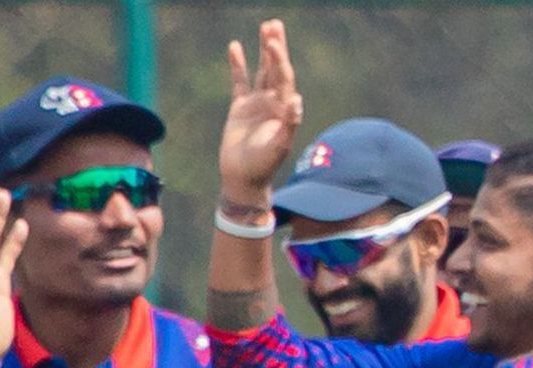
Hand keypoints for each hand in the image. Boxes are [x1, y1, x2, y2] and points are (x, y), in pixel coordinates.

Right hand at [219, 20, 303, 202]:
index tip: (274, 44)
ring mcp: (257, 103)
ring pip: (262, 70)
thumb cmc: (264, 165)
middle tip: (275, 24)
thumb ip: (289, 124)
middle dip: (276, 47)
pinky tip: (235, 46)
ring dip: (263, 51)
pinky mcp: (240, 107)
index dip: (280, 60)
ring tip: (266, 27)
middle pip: (276, 68)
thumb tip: (297, 102)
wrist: (244, 178)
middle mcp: (273, 102)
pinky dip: (238, 65)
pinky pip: (239, 81)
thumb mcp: (279, 146)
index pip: (284, 78)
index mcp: (284, 109)